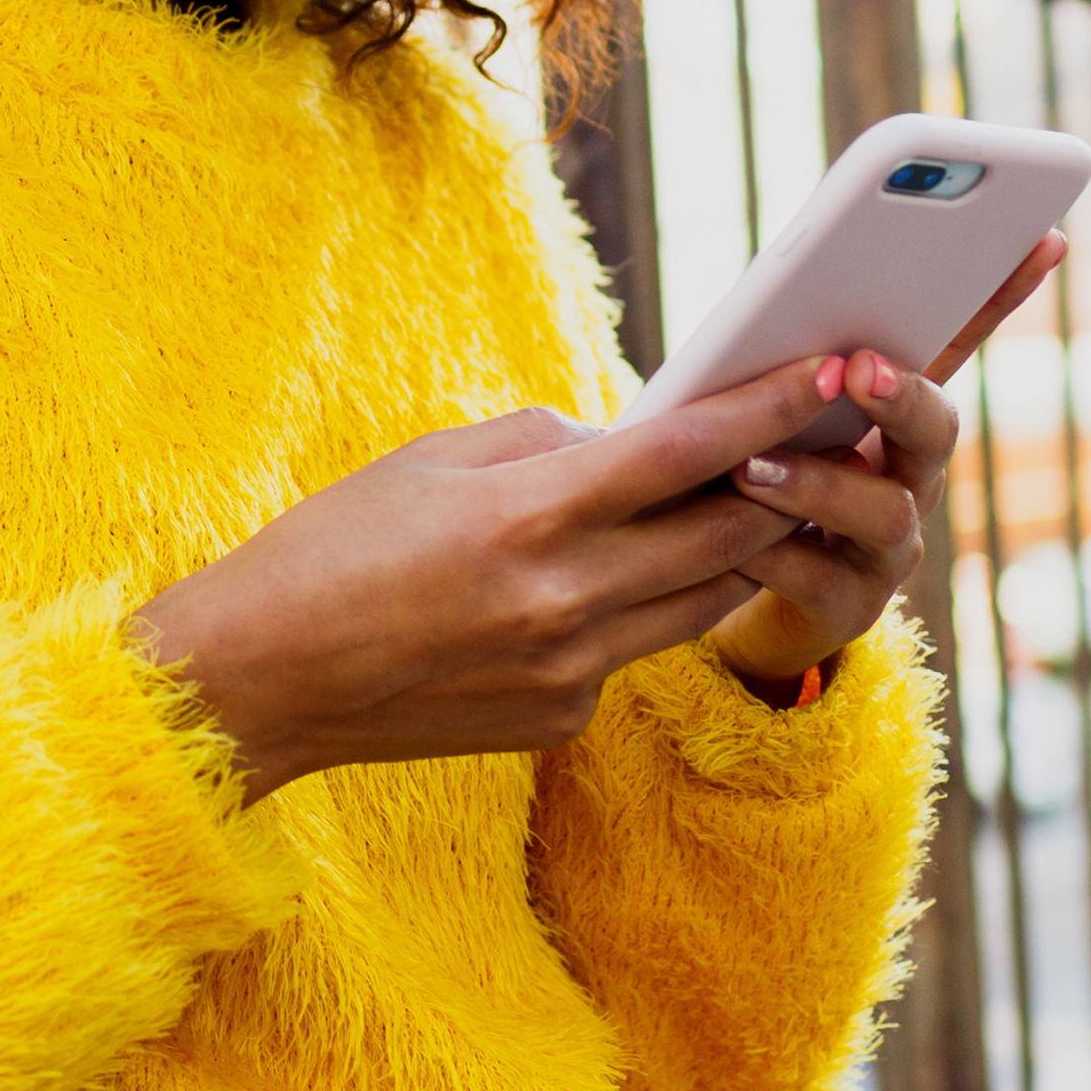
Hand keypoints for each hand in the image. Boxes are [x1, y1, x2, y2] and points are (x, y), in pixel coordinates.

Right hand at [137, 356, 854, 801]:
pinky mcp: (561, 719)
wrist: (261, 681)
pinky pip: (633, 651)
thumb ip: (541, 442)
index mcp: (527, 516)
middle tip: (822, 437)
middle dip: (781, 480)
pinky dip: (638, 609)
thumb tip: (622, 440)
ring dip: (733, 548)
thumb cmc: (329, 549)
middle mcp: (564, 600)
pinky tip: (602, 585)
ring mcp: (569, 670)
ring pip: (702, 601)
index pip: (685, 453)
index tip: (829, 372)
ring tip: (751, 501)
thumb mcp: (430, 461)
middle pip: (724, 532)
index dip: (768, 407)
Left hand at [707, 233, 1067, 699]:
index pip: (957, 342)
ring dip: (817, 484)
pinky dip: (773, 554)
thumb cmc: (747, 479)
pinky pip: (816, 577)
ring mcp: (887, 545)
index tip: (1042, 236)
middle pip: (936, 429)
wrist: (728, 594)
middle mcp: (910, 475)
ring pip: (880, 510)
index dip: (1003, 294)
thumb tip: (772, 288)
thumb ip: (782, 364)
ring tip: (750, 467)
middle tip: (859, 367)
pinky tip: (735, 541)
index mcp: (896, 414)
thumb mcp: (766, 412)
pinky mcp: (845, 606)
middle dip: (904, 396)